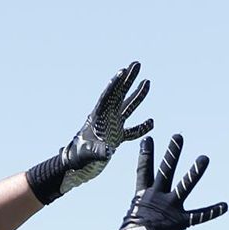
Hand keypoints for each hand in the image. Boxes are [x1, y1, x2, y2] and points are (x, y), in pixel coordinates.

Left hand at [26, 61, 152, 204]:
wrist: (76, 165)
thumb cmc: (79, 157)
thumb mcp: (88, 153)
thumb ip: (99, 151)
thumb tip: (109, 151)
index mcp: (97, 117)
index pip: (108, 96)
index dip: (115, 83)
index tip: (123, 70)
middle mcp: (106, 118)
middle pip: (119, 94)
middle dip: (128, 79)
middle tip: (137, 63)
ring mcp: (112, 126)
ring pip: (127, 107)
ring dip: (137, 95)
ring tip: (147, 81)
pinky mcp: (116, 137)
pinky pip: (132, 130)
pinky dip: (142, 127)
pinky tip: (151, 122)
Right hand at [94, 134, 227, 229]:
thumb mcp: (129, 221)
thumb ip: (137, 214)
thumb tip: (133, 219)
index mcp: (142, 196)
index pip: (144, 170)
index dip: (146, 154)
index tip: (149, 139)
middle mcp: (157, 197)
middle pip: (165, 170)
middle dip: (172, 153)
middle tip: (178, 137)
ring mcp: (170, 208)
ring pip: (184, 185)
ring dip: (195, 171)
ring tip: (204, 158)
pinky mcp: (180, 221)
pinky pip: (199, 215)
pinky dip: (212, 211)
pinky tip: (225, 205)